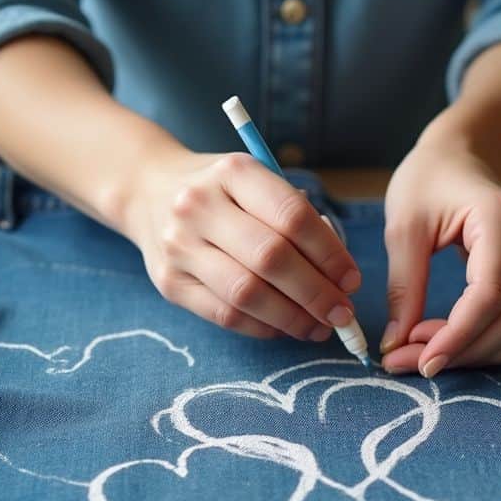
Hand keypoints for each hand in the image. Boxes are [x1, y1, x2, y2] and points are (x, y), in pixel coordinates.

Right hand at [122, 149, 360, 340]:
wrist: (148, 191)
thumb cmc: (221, 191)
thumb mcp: (255, 182)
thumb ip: (295, 217)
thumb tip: (339, 277)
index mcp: (233, 172)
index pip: (292, 217)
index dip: (330, 254)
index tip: (351, 280)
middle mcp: (200, 206)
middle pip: (271, 259)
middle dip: (316, 293)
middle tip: (342, 313)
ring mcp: (180, 246)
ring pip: (247, 293)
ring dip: (292, 318)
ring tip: (319, 327)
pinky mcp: (169, 283)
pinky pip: (225, 315)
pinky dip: (263, 327)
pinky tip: (285, 327)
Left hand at [379, 142, 500, 376]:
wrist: (459, 157)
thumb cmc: (427, 181)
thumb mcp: (403, 227)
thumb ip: (403, 287)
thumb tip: (396, 347)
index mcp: (500, 220)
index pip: (490, 294)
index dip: (458, 337)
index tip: (420, 362)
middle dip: (465, 350)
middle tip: (412, 361)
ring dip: (482, 353)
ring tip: (430, 351)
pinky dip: (495, 344)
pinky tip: (455, 342)